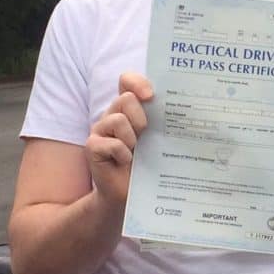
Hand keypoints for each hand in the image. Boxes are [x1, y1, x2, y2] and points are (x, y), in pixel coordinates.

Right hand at [84, 72, 153, 204]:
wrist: (128, 192)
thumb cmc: (145, 163)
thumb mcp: (157, 138)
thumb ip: (162, 120)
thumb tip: (181, 106)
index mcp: (128, 108)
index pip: (126, 81)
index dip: (137, 82)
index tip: (150, 96)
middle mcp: (112, 114)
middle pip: (126, 99)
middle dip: (141, 118)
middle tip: (145, 136)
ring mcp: (100, 129)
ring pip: (118, 120)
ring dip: (132, 139)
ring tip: (135, 152)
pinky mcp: (92, 147)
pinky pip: (112, 143)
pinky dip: (123, 154)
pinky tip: (125, 162)